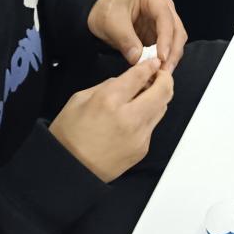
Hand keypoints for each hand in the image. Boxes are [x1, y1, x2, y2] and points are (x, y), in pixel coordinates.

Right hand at [50, 59, 173, 181]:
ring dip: (158, 97)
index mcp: (109, 100)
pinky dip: (147, 117)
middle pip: (163, 91)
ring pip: (162, 108)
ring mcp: (139, 135)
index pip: (140, 75)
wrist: (70, 171)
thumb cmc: (68, 136)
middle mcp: (129, 117)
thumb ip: (106, 86)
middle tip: (159, 75)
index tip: (153, 62)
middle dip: (165, 78)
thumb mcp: (78, 100)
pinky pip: (152, 126)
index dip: (150, 66)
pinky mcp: (143, 149)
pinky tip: (134, 118)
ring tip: (147, 94)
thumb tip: (125, 81)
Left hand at [87, 0, 186, 72]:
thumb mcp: (110, 23)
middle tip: (164, 71)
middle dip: (172, 51)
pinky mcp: (161, 32)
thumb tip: (139, 60)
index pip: (165, 17)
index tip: (161, 57)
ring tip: (162, 73)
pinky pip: (169, 46)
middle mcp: (163, 5)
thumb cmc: (105, 11)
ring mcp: (164, 19)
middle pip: (176, 28)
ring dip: (172, 57)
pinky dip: (166, 59)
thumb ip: (125, 40)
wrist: (100, 13)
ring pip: (177, 39)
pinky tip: (159, 70)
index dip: (166, 38)